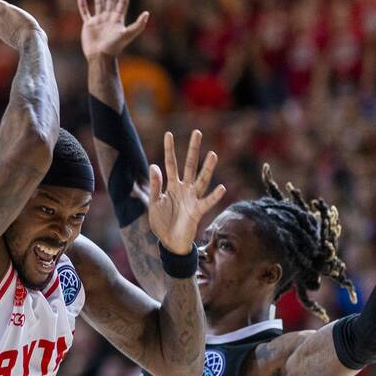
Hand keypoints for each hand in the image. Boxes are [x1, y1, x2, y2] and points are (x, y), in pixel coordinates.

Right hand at [78, 0, 149, 59]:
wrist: (100, 56)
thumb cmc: (114, 47)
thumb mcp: (127, 35)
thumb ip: (138, 25)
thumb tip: (146, 14)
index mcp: (118, 19)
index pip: (122, 1)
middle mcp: (109, 18)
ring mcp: (99, 21)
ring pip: (99, 3)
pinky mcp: (89, 25)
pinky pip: (85, 12)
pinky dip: (82, 5)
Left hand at [149, 131, 225, 254]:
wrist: (169, 243)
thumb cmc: (162, 223)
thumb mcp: (154, 203)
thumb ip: (155, 185)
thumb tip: (154, 165)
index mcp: (171, 186)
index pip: (170, 163)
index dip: (169, 149)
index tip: (168, 133)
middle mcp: (184, 189)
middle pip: (189, 165)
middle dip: (193, 150)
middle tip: (197, 132)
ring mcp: (192, 198)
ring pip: (201, 180)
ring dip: (207, 168)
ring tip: (213, 154)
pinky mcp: (198, 211)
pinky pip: (207, 202)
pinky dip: (215, 196)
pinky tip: (222, 187)